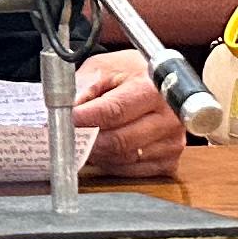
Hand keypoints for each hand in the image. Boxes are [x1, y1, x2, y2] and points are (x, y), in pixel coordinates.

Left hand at [69, 51, 184, 177]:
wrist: (159, 81)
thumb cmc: (130, 73)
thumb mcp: (104, 67)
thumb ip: (85, 86)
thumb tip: (66, 110)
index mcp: (154, 88)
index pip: (114, 111)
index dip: (85, 119)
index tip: (65, 120)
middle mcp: (169, 118)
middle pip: (118, 140)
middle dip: (87, 139)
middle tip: (68, 134)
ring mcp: (172, 142)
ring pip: (123, 159)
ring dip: (97, 153)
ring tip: (84, 139)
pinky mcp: (170, 161)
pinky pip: (132, 171)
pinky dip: (111, 163)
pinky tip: (103, 150)